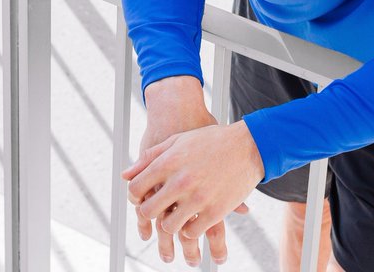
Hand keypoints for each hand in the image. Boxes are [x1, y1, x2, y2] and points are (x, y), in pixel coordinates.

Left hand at [131, 77, 249, 264]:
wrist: (247, 145)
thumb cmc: (210, 140)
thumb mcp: (177, 141)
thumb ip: (150, 158)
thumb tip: (125, 175)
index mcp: (169, 162)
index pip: (136, 188)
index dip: (134, 197)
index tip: (141, 198)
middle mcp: (180, 181)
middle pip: (149, 210)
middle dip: (149, 214)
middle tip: (156, 213)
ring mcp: (198, 197)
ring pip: (169, 226)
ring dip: (169, 224)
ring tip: (175, 218)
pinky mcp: (215, 211)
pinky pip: (192, 232)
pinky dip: (189, 230)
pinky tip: (192, 222)